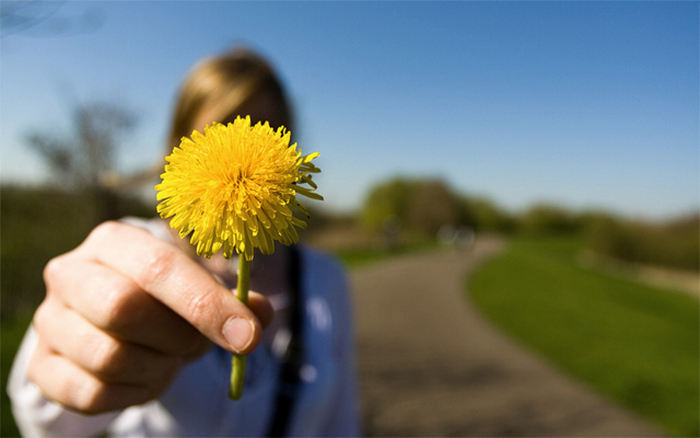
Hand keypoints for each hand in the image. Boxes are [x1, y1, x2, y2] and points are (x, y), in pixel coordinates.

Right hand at [27, 221, 272, 413]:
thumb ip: (235, 299)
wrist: (109, 321)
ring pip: (108, 356)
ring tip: (170, 359)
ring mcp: (50, 320)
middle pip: (123, 308)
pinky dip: (134, 394)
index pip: (158, 267)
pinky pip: (92, 394)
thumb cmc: (163, 298)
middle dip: (177, 337)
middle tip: (196, 346)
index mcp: (114, 241)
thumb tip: (261, 314)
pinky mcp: (42, 366)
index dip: (207, 304)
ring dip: (157, 368)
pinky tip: (146, 377)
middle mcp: (71, 273)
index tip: (247, 336)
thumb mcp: (200, 288)